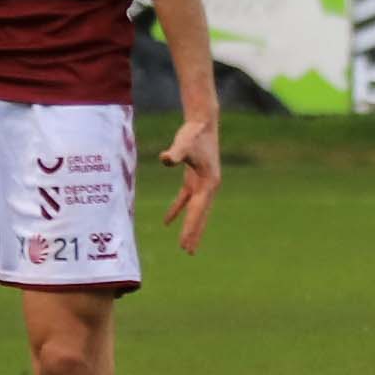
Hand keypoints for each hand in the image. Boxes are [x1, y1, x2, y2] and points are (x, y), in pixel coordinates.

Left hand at [159, 115, 220, 254]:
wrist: (203, 121)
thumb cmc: (193, 132)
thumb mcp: (184, 143)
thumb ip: (175, 153)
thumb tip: (165, 159)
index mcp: (209, 183)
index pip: (198, 210)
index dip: (190, 227)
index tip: (185, 243)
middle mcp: (209, 186)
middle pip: (200, 215)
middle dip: (194, 233)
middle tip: (188, 252)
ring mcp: (203, 183)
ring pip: (195, 210)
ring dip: (189, 226)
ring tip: (185, 245)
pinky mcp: (194, 179)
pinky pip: (185, 199)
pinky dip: (177, 210)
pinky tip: (167, 221)